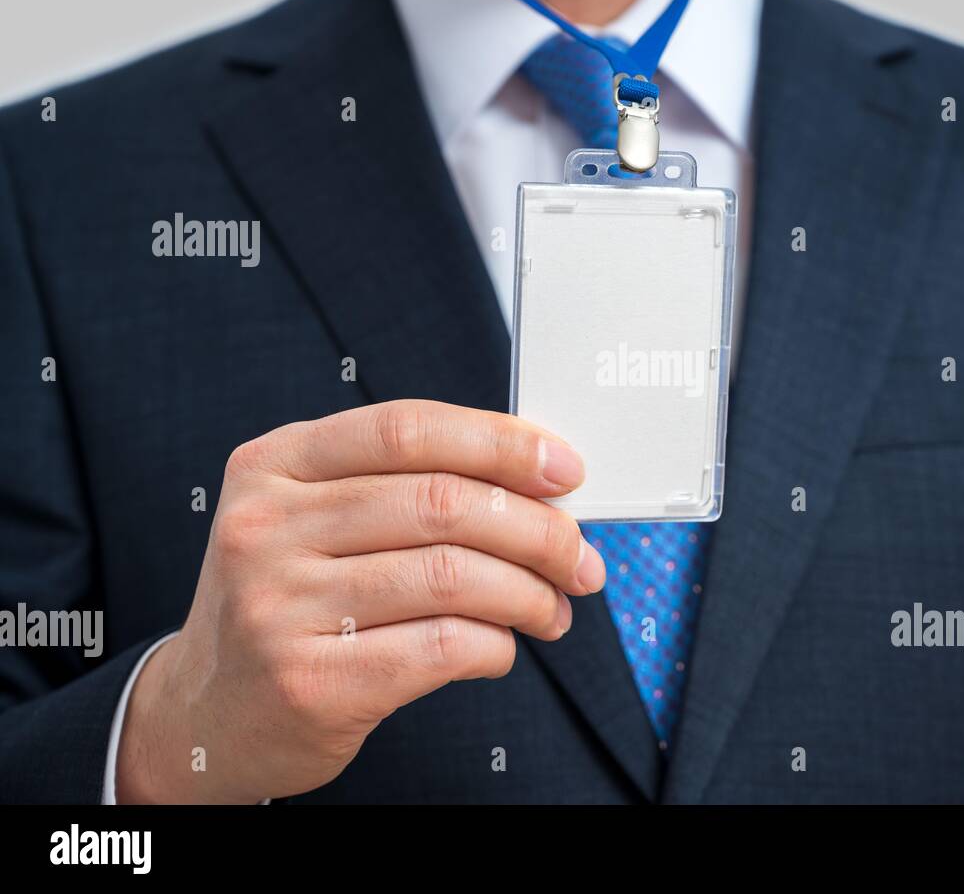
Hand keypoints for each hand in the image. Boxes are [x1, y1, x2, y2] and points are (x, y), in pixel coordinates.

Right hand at [115, 399, 603, 802]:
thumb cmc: (289, 601)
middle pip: (442, 502)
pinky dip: (495, 645)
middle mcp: (266, 527)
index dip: (500, 442)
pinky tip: (501, 647)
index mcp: (274, 464)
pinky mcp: (310, 682)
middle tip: (580, 560)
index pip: (407, 430)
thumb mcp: (313, 520)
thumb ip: (402, 487)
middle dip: (538, 530)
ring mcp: (279, 606)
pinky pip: (442, 646)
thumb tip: (537, 481)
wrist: (206, 712)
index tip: (565, 468)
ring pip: (453, 575)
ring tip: (554, 609)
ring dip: (530, 594)